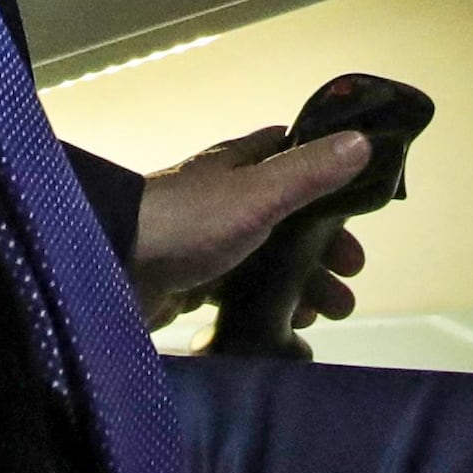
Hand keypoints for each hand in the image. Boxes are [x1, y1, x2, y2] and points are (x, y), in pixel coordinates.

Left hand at [129, 124, 369, 328]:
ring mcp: (204, 241)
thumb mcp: (257, 194)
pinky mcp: (188, 281)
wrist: (110, 267)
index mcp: (239, 167)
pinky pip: (235, 294)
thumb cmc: (187, 223)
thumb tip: (362, 141)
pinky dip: (260, 309)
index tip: (357, 219)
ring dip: (296, 286)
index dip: (330, 186)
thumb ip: (308, 172)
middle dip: (320, 254)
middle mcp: (223, 198)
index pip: (294, 162)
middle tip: (346, 285)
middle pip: (286, 221)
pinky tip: (278, 331)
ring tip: (318, 317)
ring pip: (263, 261)